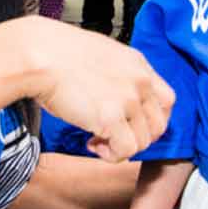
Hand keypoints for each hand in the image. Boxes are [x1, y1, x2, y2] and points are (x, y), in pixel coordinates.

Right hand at [20, 17, 173, 162]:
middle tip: (111, 135)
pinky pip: (125, 150)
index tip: (132, 124)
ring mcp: (129, 99)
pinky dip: (110, 154)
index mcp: (138, 64)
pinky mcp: (112, 117)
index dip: (151, 119)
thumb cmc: (58, 54)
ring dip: (120, 147)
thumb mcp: (101, 55)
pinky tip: (91, 142)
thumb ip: (118, 75)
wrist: (40, 55)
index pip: (167, 100)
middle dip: (136, 137)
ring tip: (96, 139)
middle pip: (158, 125)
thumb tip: (118, 98)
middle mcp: (139, 81)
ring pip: (142, 142)